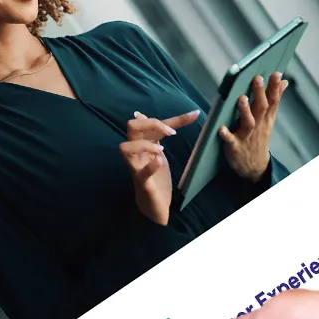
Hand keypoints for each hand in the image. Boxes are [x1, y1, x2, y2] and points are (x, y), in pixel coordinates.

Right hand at [120, 109, 198, 225]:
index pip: (152, 123)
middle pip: (131, 127)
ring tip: (162, 150)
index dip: (173, 118)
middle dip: (151, 123)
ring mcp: (137, 168)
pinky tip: (160, 162)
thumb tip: (142, 112)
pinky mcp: (143, 183)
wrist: (154, 206)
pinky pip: (141, 173)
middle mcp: (137, 153)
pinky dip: (150, 165)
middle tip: (171, 133)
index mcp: (143, 144)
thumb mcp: (159, 152)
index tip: (193, 115)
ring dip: (144, 144)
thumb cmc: (156, 178)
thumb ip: (156, 134)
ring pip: (125, 148)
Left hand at [220, 72, 285, 180]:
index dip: (274, 87)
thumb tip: (284, 81)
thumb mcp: (269, 119)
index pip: (272, 100)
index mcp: (266, 118)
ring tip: (242, 98)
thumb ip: (275, 100)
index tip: (275, 73)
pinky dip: (226, 135)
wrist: (254, 167)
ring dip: (245, 111)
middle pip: (261, 108)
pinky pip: (230, 141)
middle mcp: (258, 126)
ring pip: (248, 123)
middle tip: (257, 78)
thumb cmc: (259, 138)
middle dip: (260, 93)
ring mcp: (247, 137)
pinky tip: (221, 128)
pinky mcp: (235, 148)